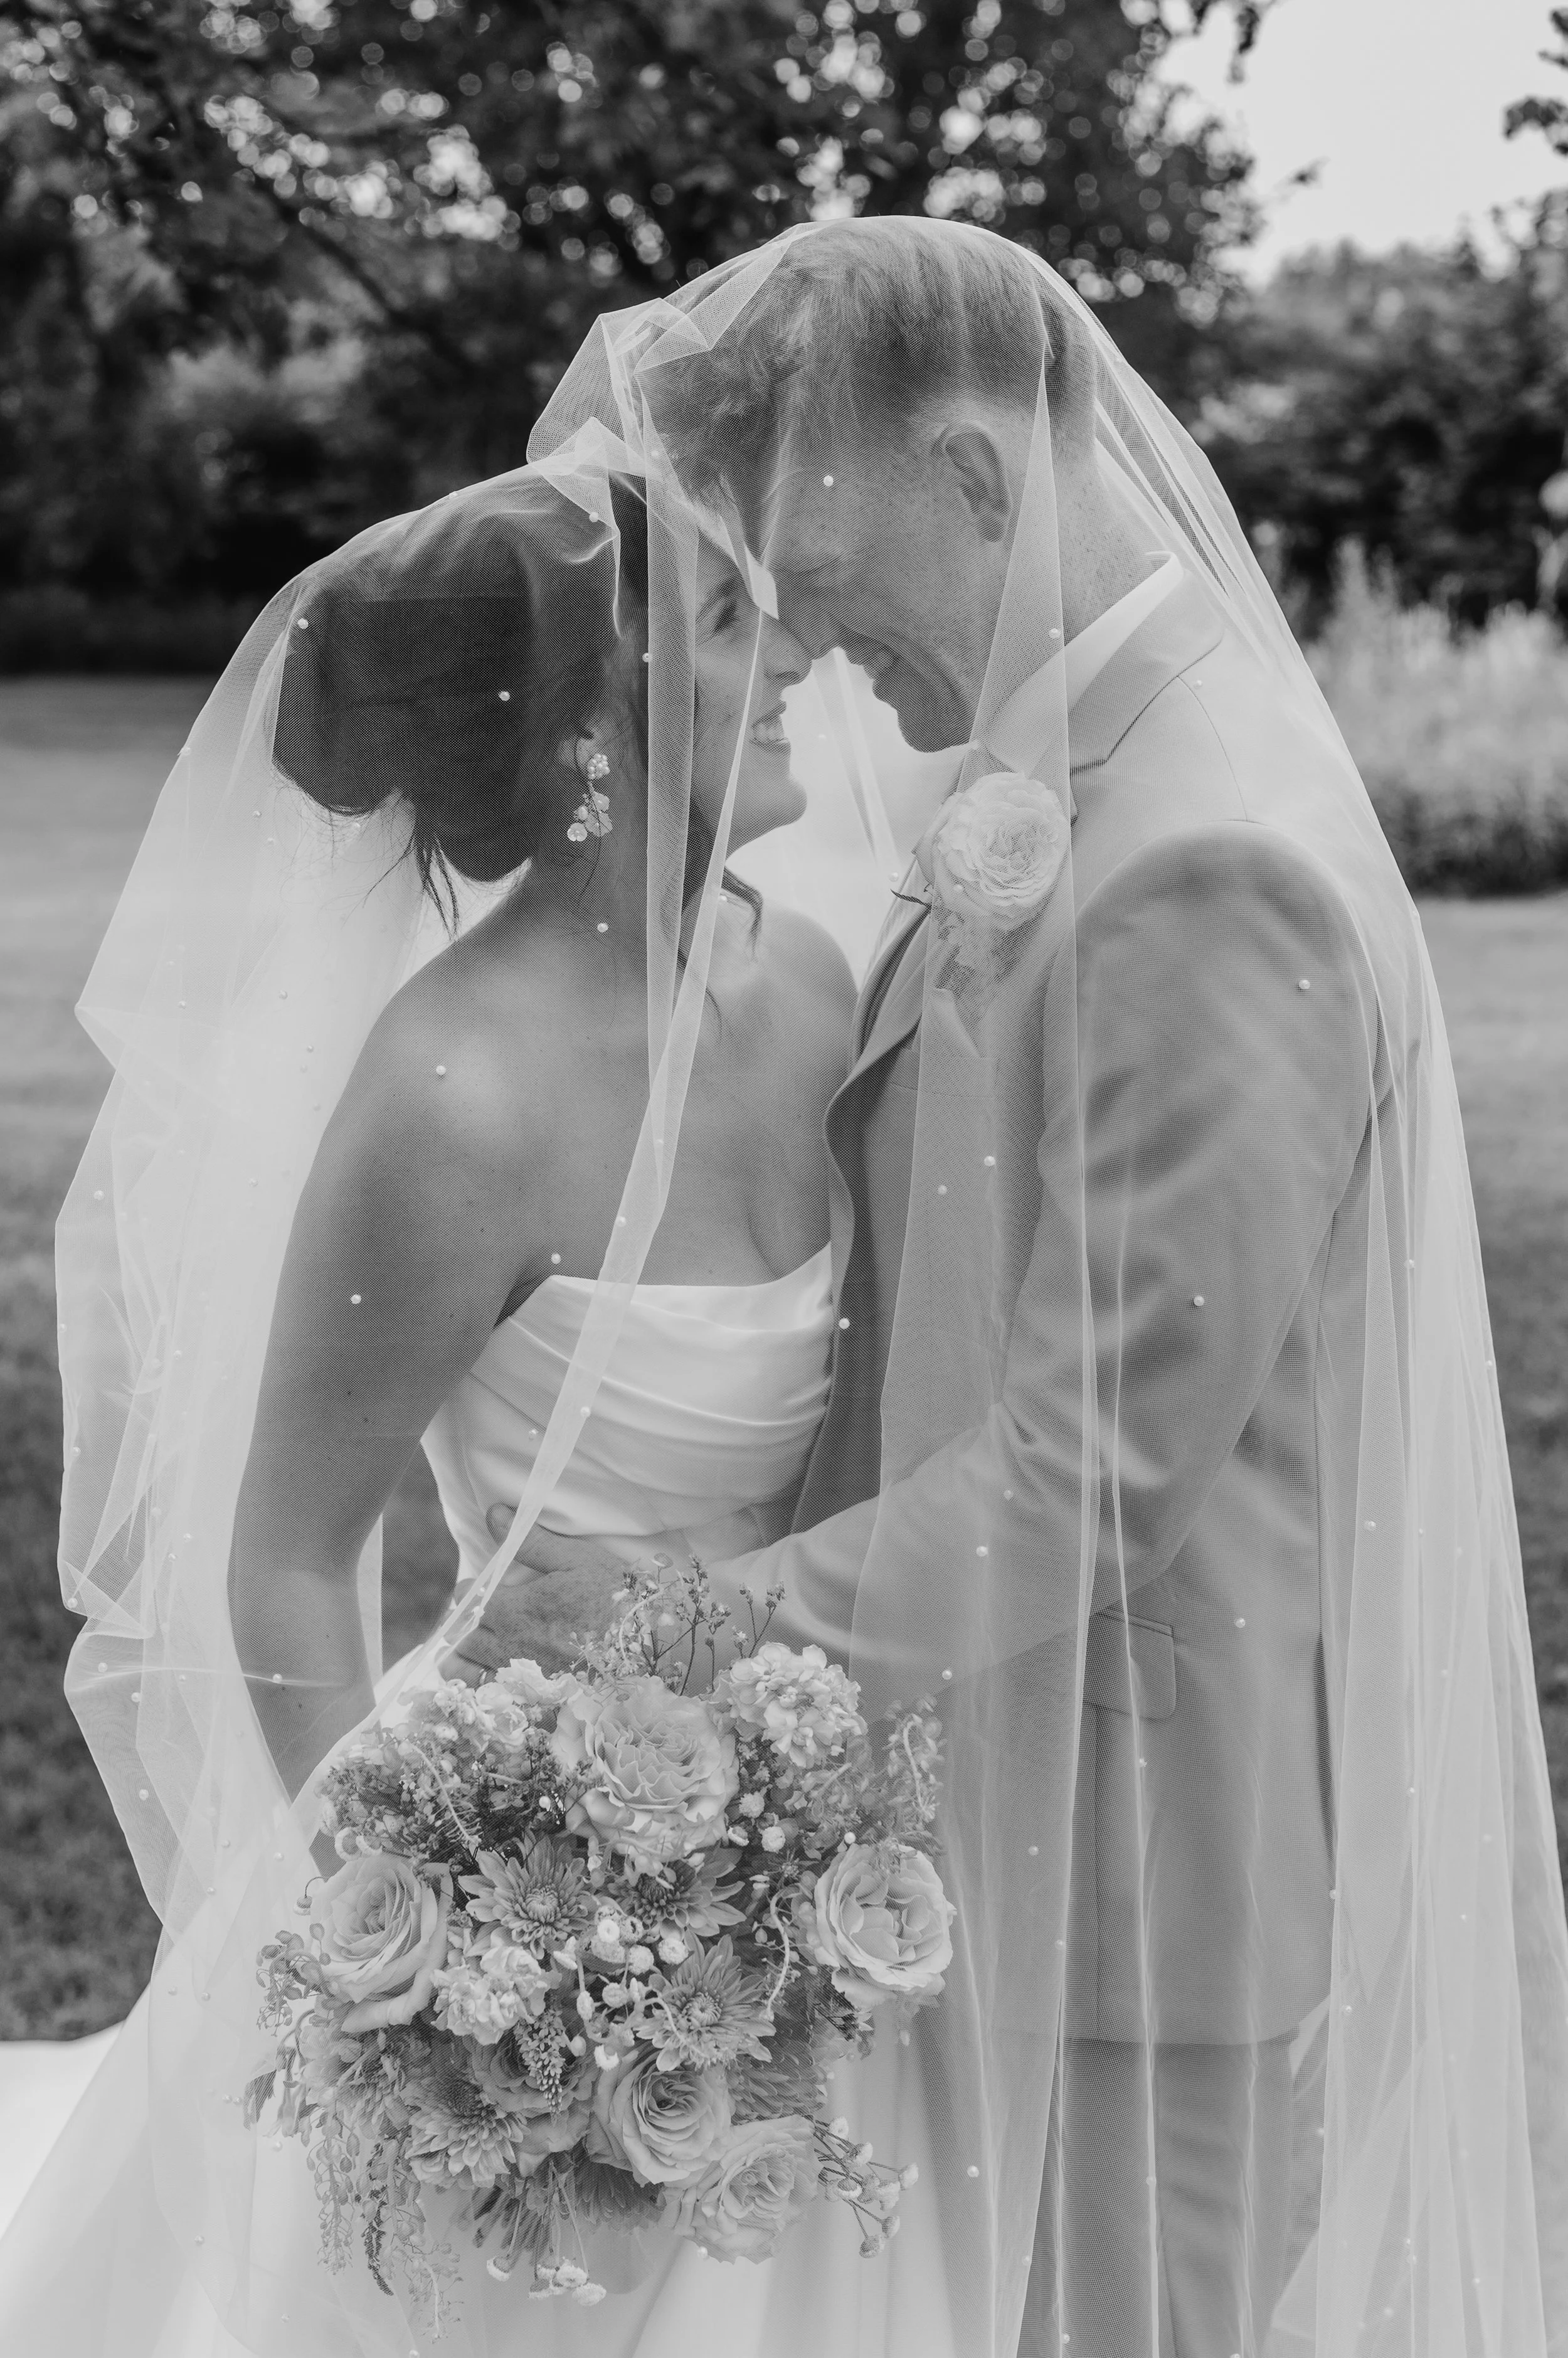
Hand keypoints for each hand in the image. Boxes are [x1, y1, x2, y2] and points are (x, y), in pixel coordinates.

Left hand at [439, 1515, 638, 1684]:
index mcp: (517, 1610)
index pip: (469, 1601)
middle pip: (463, 1642)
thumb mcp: (576, 1559)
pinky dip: (485, 1692)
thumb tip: (493, 1513)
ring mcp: (524, 1680)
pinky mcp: (538, 1702)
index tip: (477, 1590)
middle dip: (462, 1630)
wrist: (652, 1647)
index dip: (469, 1593)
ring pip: (471, 1676)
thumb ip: (531, 1540)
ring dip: (464, 1664)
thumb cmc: (617, 1597)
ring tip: (472, 1655)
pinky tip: (495, 1684)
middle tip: (474, 1622)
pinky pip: (495, 1702)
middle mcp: (513, 1648)